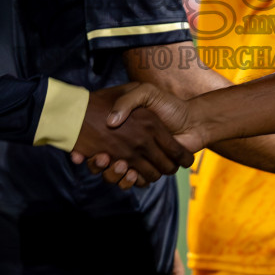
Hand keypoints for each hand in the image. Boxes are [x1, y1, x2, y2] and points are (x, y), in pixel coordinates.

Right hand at [68, 85, 194, 187]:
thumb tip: (111, 121)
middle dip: (101, 165)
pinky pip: (134, 182)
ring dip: (115, 175)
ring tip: (121, 165)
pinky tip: (132, 173)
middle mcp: (126, 146)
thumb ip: (128, 100)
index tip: (83, 153)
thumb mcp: (144, 92)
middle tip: (104, 158)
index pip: (95, 145)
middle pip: (104, 165)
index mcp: (122, 130)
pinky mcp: (149, 170)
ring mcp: (137, 160)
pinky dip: (131, 181)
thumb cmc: (168, 105)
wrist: (192, 120)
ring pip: (117, 176)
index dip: (87, 151)